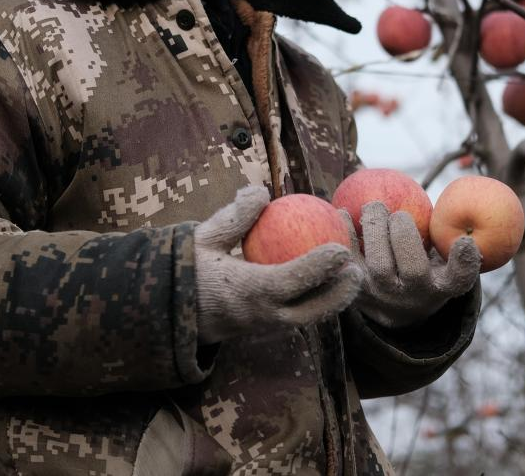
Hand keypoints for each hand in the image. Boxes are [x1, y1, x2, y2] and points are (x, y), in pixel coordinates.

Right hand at [194, 186, 363, 344]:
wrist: (165, 309)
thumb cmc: (186, 268)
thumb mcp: (203, 237)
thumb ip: (234, 217)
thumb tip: (261, 192)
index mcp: (244, 291)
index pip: (289, 281)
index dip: (318, 268)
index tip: (341, 250)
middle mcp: (257, 315)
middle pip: (309, 311)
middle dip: (338, 295)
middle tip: (358, 271)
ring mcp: (261, 328)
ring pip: (306, 321)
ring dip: (333, 303)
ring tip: (354, 280)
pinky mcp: (262, 331)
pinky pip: (296, 319)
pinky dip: (317, 304)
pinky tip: (331, 285)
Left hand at [349, 201, 480, 328]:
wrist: (394, 309)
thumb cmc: (423, 266)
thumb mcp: (441, 257)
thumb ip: (445, 232)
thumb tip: (448, 195)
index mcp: (443, 287)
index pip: (460, 279)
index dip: (465, 263)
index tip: (465, 241)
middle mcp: (415, 297)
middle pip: (413, 270)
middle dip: (405, 236)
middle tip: (398, 214)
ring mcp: (384, 297)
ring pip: (379, 268)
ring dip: (375, 232)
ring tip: (373, 207)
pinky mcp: (356, 291)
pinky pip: (348, 262)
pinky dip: (345, 235)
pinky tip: (341, 212)